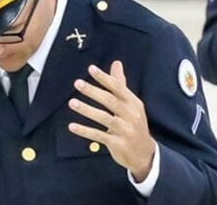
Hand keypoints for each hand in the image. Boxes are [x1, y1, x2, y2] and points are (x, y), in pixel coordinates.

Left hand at [68, 61, 155, 181]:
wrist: (144, 153)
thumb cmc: (134, 124)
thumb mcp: (131, 104)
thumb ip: (121, 84)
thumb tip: (116, 63)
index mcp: (134, 103)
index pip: (118, 87)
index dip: (104, 78)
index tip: (91, 69)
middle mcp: (131, 115)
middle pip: (110, 101)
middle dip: (93, 91)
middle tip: (78, 83)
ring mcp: (124, 130)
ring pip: (103, 118)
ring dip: (87, 110)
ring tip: (72, 102)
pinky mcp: (117, 143)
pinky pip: (98, 135)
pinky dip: (85, 131)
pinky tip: (72, 126)